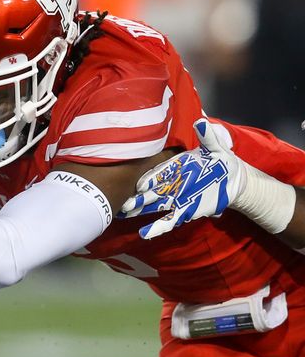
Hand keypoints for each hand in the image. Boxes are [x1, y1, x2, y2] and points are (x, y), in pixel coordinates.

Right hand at [121, 119, 246, 238]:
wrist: (234, 180)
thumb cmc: (223, 161)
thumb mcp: (217, 148)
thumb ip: (207, 138)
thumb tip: (201, 122)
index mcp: (175, 167)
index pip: (157, 172)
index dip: (148, 178)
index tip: (138, 183)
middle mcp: (170, 183)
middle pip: (149, 191)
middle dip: (136, 196)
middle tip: (122, 202)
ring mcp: (175, 198)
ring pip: (152, 205)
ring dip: (139, 210)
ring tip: (123, 214)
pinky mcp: (184, 211)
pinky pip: (168, 220)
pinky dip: (156, 227)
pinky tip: (144, 234)